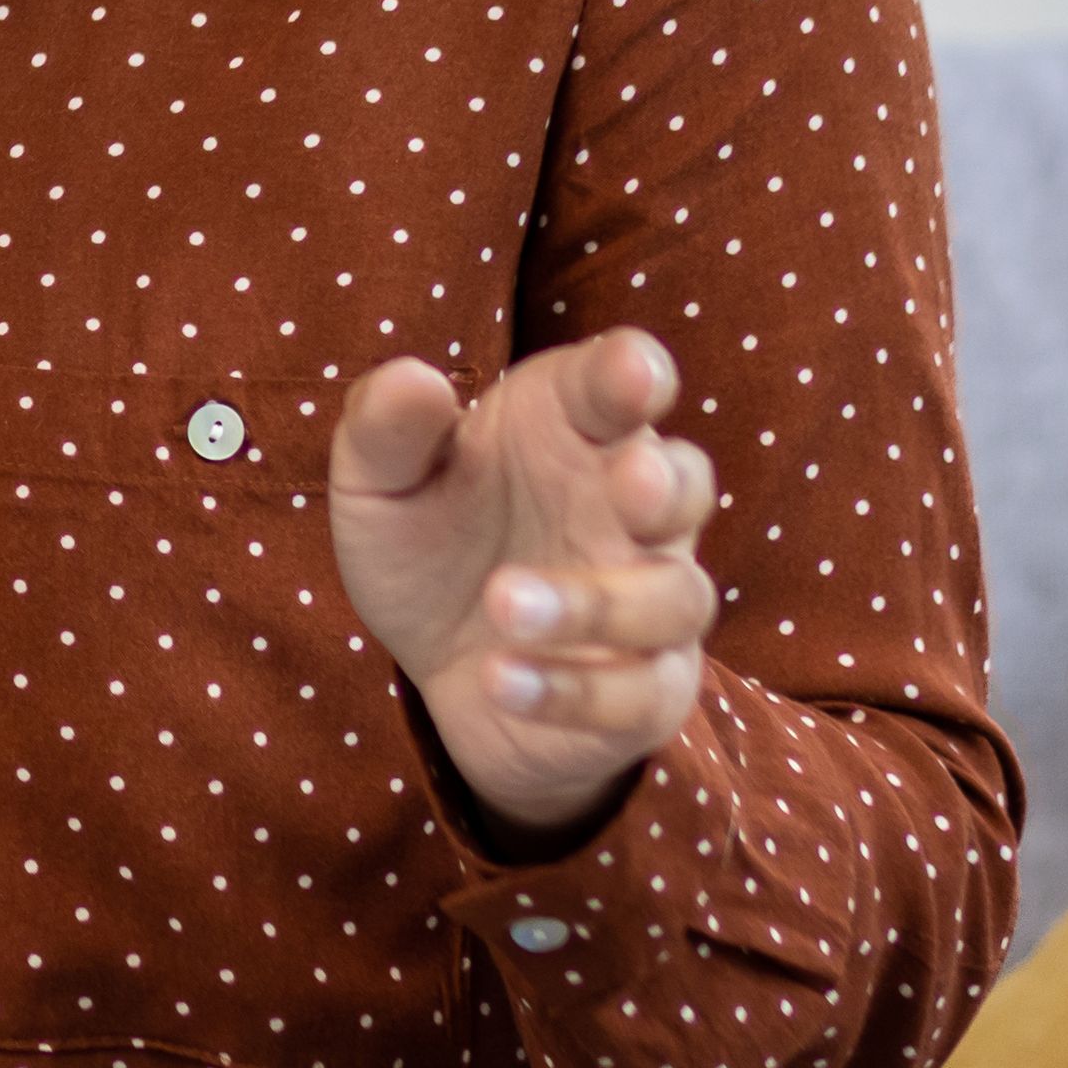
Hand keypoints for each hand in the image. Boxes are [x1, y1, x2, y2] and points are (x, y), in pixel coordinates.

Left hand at [328, 330, 718, 846]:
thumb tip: (411, 380)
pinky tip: (498, 679)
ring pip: (672, 596)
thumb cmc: (429, 542)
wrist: (442, 669)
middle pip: (687, 482)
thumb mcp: (380, 484)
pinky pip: (639, 694)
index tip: (633, 374)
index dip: (635, 373)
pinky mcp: (650, 689)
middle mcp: (630, 507)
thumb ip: (386, 429)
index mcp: (577, 428)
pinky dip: (572, 689)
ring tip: (500, 601)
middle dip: (667, 483)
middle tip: (632, 483)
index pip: (622, 382)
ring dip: (597, 603)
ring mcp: (652, 598)